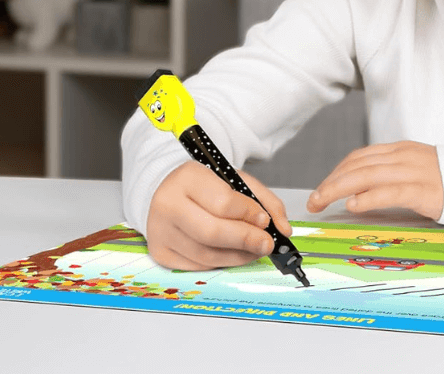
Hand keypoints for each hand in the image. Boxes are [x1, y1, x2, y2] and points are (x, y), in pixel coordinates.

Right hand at [145, 160, 291, 269]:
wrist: (168, 189)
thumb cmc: (204, 185)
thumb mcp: (235, 179)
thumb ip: (264, 199)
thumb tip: (284, 228)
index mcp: (187, 178)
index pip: (222, 202)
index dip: (248, 214)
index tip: (265, 221)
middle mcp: (168, 204)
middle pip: (212, 233)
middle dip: (246, 241)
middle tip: (267, 243)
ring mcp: (160, 231)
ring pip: (206, 255)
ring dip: (238, 256)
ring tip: (255, 250)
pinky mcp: (160, 252)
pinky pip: (197, 266)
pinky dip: (221, 262)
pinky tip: (235, 255)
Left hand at [306, 141, 443, 220]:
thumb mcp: (414, 170)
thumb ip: (390, 174)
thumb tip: (359, 190)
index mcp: (400, 150)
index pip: (359, 157)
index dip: (336, 172)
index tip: (322, 189)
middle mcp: (403, 156)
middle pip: (357, 165)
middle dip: (330, 182)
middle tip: (314, 200)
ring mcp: (413, 171)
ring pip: (367, 175)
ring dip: (340, 189)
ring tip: (323, 202)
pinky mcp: (423, 189)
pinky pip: (390, 191)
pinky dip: (369, 197)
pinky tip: (354, 206)